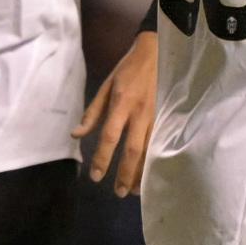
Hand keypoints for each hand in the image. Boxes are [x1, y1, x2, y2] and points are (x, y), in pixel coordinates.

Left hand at [74, 31, 158, 195]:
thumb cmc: (127, 69)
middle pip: (132, 149)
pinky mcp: (168, 116)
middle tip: (118, 193)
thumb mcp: (105, 86)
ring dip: (142, 172)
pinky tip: (152, 173)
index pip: (110, 136)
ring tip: (135, 190)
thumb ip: (92, 113)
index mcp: (121, 103)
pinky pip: (161, 143)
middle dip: (125, 173)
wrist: (157, 51)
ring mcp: (157, 115)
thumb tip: (76, 135)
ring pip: (149, 150)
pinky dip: (155, 160)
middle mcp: (140, 112)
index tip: (96, 176)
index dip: (103, 158)